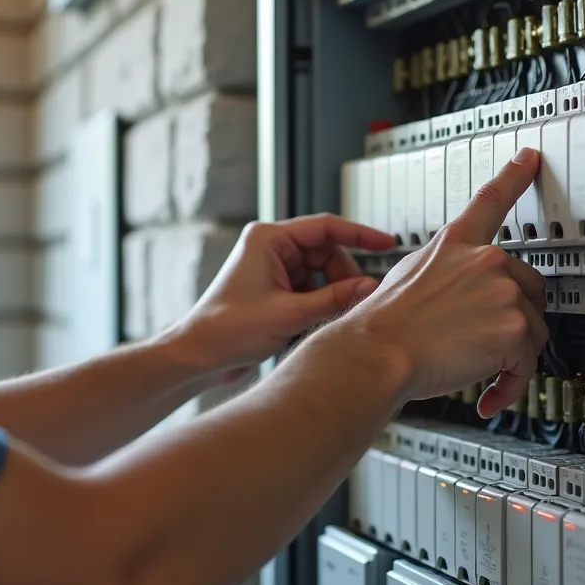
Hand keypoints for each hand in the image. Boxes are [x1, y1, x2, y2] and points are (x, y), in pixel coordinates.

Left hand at [166, 214, 396, 381]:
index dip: (360, 235)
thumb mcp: (290, 314)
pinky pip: (310, 288)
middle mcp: (270, 248)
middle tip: (358, 299)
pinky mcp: (274, 290)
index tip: (386, 243)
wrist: (198, 357)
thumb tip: (369, 287)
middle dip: (344, 276)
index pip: (326, 227)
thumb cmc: (226, 330)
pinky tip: (323, 321)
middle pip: (326, 252)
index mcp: (268, 239)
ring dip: (332, 292)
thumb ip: (334, 298)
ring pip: (320, 273)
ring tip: (337, 315)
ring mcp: (272, 269)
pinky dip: (321, 303)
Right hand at [339, 147, 548, 417]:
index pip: (490, 200)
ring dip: (510, 357)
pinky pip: (528, 364)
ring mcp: (503, 291)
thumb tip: (458, 294)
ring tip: (476, 371)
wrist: (377, 353)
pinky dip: (509, 385)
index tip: (529, 158)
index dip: (514, 175)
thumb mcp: (407, 279)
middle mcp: (485, 260)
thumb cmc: (383, 328)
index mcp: (454, 244)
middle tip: (486, 344)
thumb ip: (443, 274)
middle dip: (514, 320)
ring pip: (532, 329)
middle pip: (528, 288)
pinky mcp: (515, 328)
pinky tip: (487, 395)